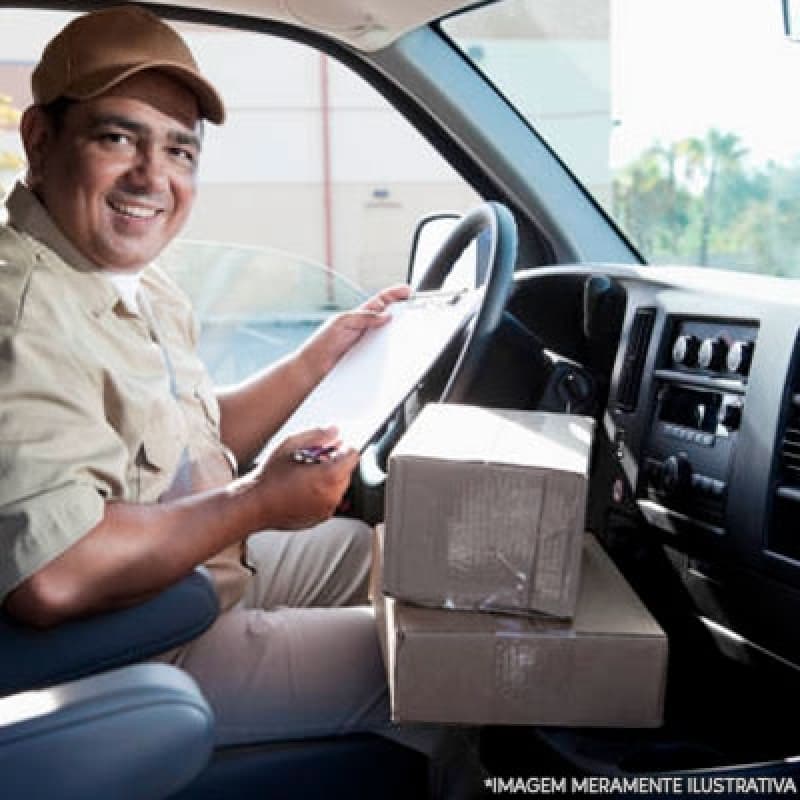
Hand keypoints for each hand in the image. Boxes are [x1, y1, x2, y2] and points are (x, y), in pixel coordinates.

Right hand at [242, 426, 358, 529]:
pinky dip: (321, 493)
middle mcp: (332, 495)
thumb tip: (334, 431)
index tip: (333, 446)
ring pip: (339, 487)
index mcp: (329, 476)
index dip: (342, 448)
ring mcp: (327, 509)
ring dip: (328, 479)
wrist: (254, 505)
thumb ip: (317, 435)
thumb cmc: (269, 477)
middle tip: (313, 460)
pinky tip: (302, 489)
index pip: (353, 456)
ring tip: (305, 475)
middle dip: (335, 463)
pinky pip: (329, 501)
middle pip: (347, 472)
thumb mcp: (290, 445)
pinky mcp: (320, 518)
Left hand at [299, 284, 410, 379]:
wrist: (315, 368)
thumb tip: (385, 315)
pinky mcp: (371, 359)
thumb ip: (362, 317)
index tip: (407, 291)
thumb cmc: (323, 342)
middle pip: (391, 316)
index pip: (381, 300)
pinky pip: (387, 354)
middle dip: (404, 310)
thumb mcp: (341, 322)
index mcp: (360, 314)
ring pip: (391, 336)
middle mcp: (367, 327)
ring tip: (411, 328)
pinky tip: (399, 351)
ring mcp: (370, 343)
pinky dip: (395, 352)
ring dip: (401, 332)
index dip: (395, 293)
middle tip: (416, 308)